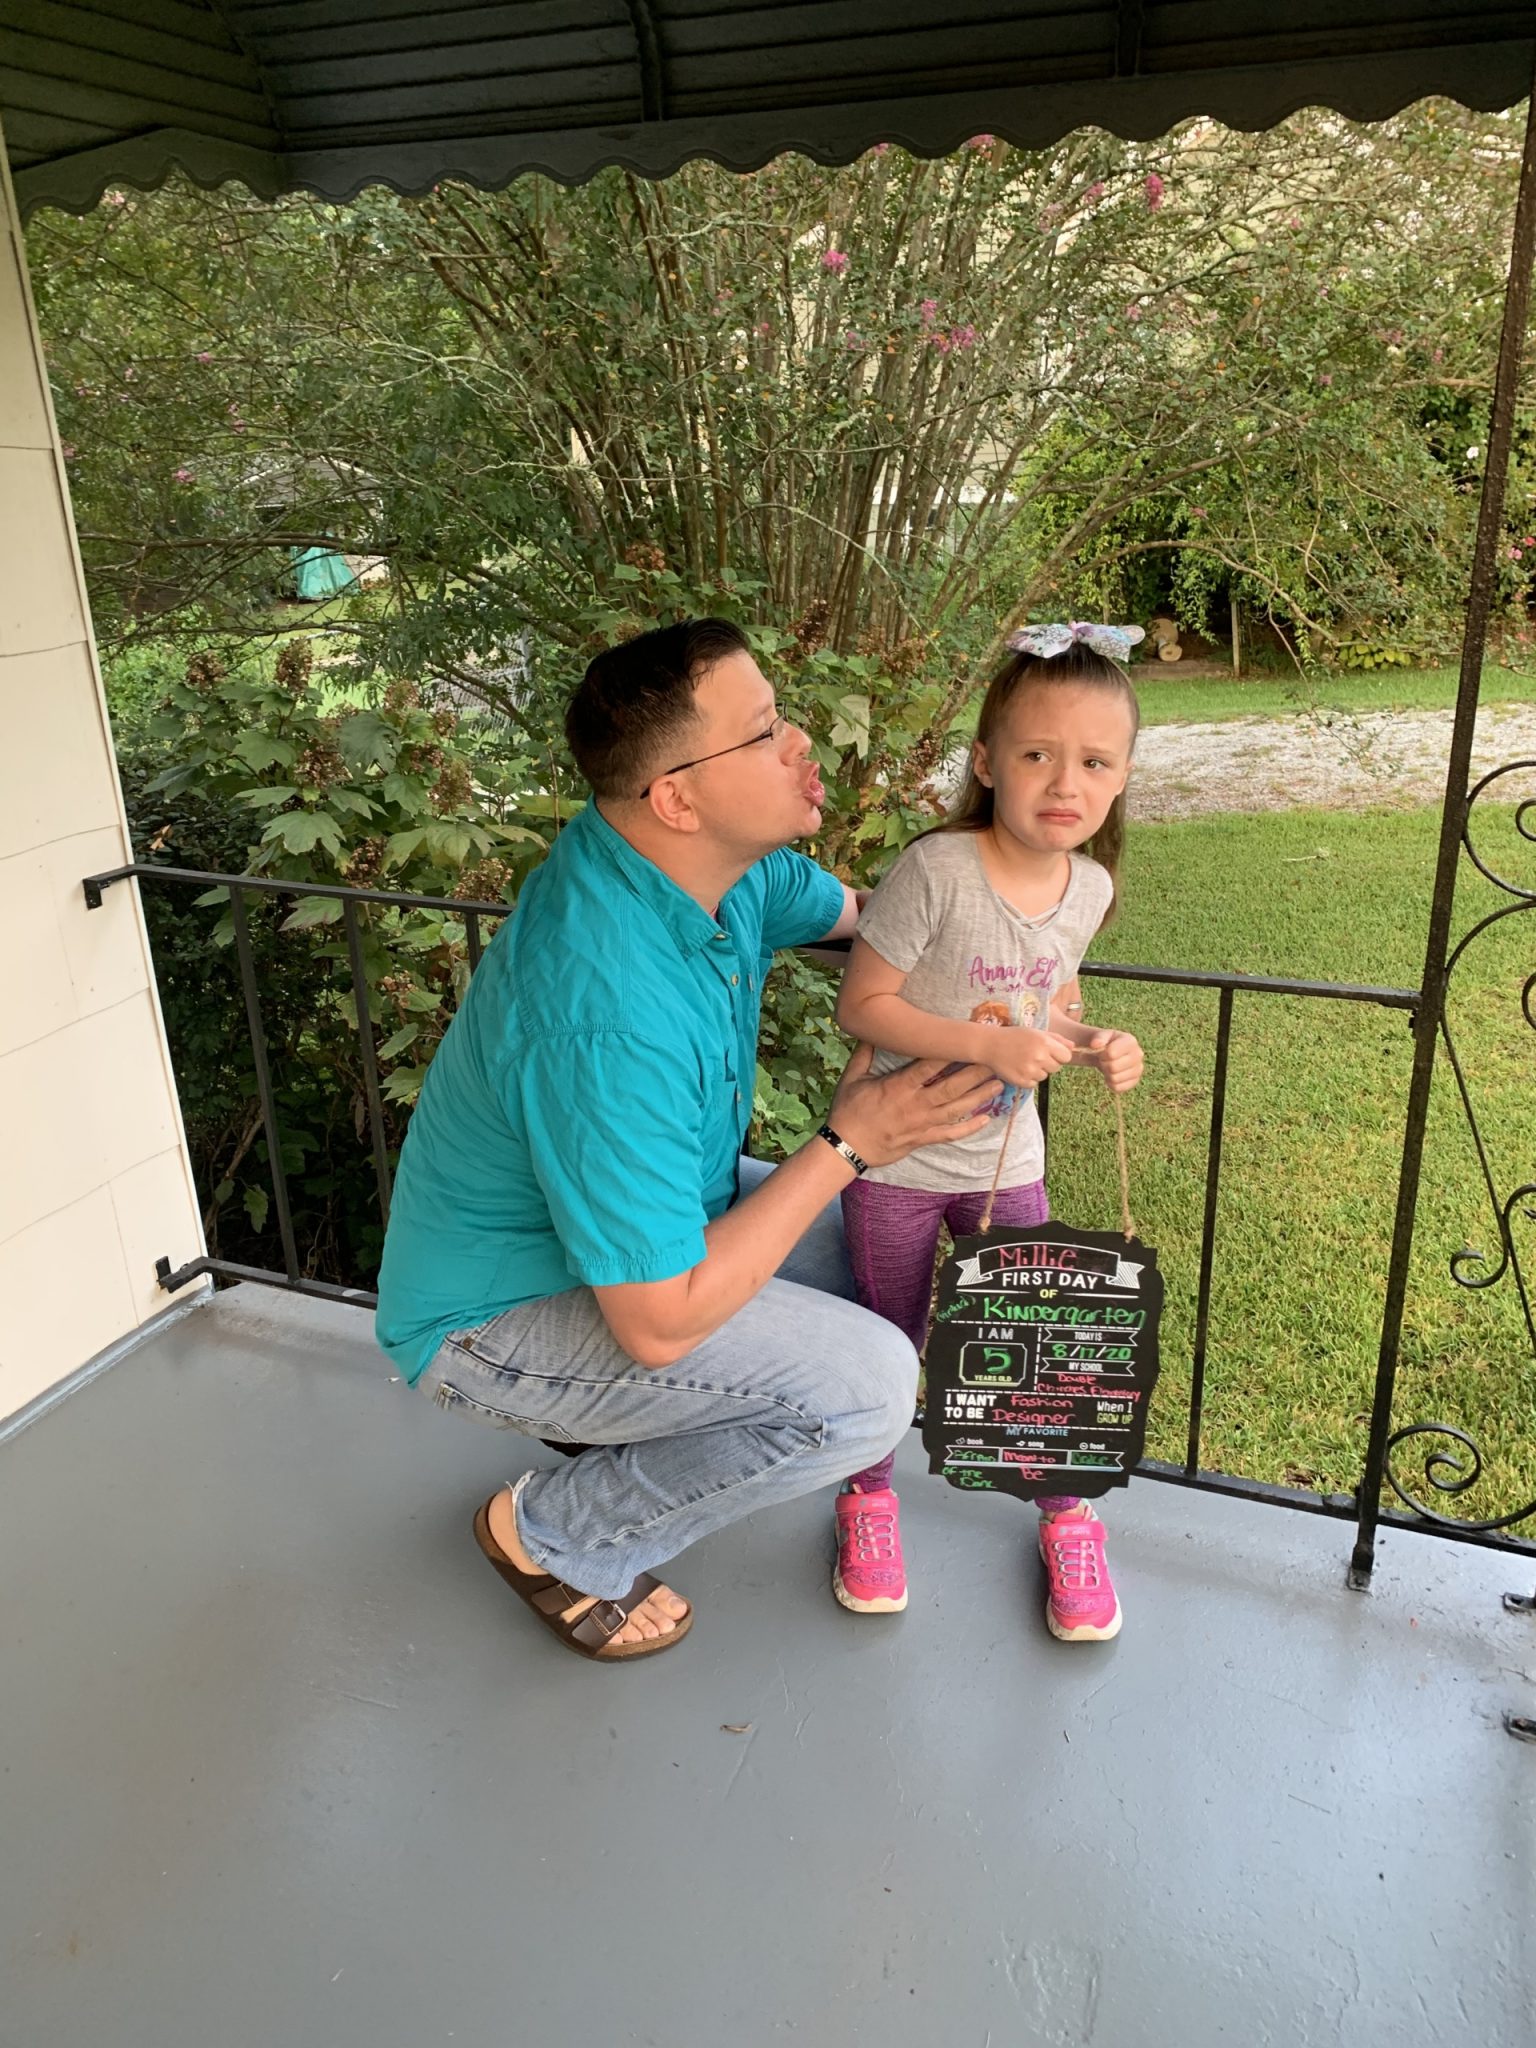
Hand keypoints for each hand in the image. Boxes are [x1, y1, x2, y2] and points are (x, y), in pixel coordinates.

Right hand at [828, 1043, 1001, 1167]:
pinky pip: (949, 1134)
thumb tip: (870, 1032)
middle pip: (951, 1087)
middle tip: (995, 1062)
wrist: (845, 1148)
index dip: (950, 1053)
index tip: (967, 1040)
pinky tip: (986, 1120)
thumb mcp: (851, 1078)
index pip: (929, 1065)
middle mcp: (915, 1104)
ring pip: (956, 1109)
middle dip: (974, 1074)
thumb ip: (863, 1054)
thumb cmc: (847, 1111)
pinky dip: (968, 1129)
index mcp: (898, 1086)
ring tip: (999, 1085)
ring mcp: (921, 1124)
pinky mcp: (922, 1139)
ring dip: (979, 1097)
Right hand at [984, 1025, 1075, 1089]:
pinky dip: (1028, 1078)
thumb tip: (1073, 1047)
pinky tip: (1019, 1068)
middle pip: (1056, 1068)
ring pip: (1045, 1076)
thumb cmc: (1014, 1036)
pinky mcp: (1022, 1081)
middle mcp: (1039, 1057)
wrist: (990, 1044)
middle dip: (1048, 1063)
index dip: (1059, 1055)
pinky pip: (1034, 1084)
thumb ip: (1056, 1039)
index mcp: (1045, 1043)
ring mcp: (1030, 1070)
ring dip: (1038, 1071)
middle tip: (1034, 1056)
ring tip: (1024, 1061)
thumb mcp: (1036, 1032)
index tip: (1050, 1053)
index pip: (1066, 1057)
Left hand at [1081, 1029, 1143, 1092]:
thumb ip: (1098, 1037)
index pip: (1111, 1053)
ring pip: (1115, 1079)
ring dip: (1107, 1074)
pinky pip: (1118, 1088)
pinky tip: (1111, 1075)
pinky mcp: (1135, 1081)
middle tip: (1104, 1060)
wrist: (1110, 1053)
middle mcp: (1138, 1054)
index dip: (1101, 1054)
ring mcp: (1138, 1069)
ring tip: (1108, 1066)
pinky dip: (1111, 1083)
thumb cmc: (1106, 1043)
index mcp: (1130, 1041)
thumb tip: (1095, 1044)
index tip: (1102, 1052)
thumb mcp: (1101, 1036)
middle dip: (1103, 1064)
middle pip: (1113, 1067)